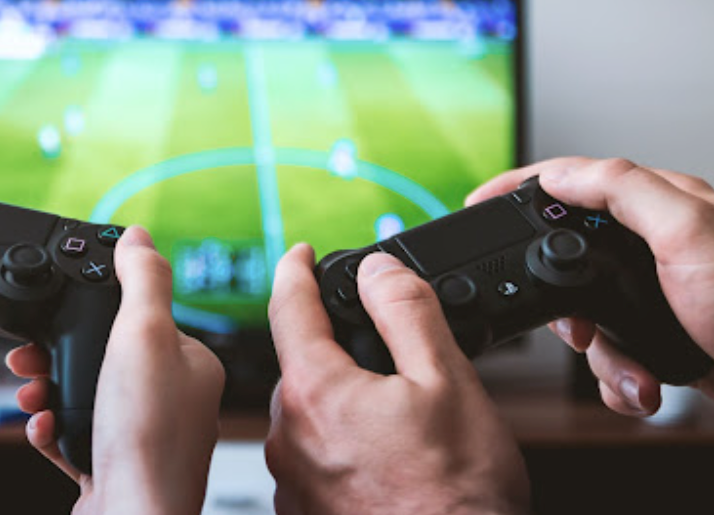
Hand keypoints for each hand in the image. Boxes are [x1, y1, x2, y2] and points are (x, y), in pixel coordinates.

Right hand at [6, 225, 225, 514]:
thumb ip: (143, 279)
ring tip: (31, 393)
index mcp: (190, 363)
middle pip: (106, 356)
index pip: (142, 316)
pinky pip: (77, 435)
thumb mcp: (143, 334)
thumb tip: (140, 236)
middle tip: (29, 355)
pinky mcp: (116, 468)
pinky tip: (44, 428)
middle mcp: (172, 400)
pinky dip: (53, 428)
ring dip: (50, 388)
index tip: (61, 307)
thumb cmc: (146, 438)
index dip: (97, 309)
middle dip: (60, 352)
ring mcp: (143, 437)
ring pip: (87, 395)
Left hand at [265, 244, 529, 514]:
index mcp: (314, 391)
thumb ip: (407, 312)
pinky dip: (339, 441)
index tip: (301, 252)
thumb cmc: (456, 499)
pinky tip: (382, 458)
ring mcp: (290, 479)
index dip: (296, 269)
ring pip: (308, 410)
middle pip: (301, 362)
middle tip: (387, 355)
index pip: (289, 306)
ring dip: (341, 398)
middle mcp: (286, 434)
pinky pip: (312, 455)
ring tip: (398, 418)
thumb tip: (377, 270)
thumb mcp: (447, 383)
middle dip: (334, 346)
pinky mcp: (301, 510)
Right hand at [467, 156, 713, 415]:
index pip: (574, 180)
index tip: (478, 202)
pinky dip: (619, 378)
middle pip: (569, 254)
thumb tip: (557, 174)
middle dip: (562, 299)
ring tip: (629, 369)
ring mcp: (660, 296)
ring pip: (587, 315)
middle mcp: (657, 246)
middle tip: (571, 324)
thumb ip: (621, 190)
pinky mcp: (665, 339)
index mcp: (660, 206)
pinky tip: (644, 384)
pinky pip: (614, 354)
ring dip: (601, 354)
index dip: (521, 187)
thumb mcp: (689, 234)